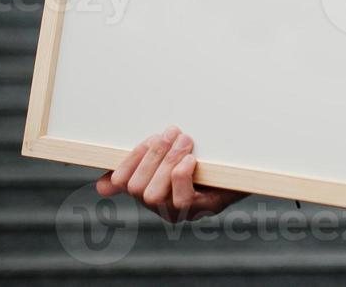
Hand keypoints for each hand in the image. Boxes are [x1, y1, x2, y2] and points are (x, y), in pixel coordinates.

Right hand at [96, 125, 247, 223]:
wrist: (244, 168)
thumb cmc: (203, 160)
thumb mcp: (169, 157)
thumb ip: (141, 162)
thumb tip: (101, 187)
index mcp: (148, 189)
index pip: (121, 181)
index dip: (129, 160)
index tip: (149, 138)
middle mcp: (161, 207)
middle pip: (138, 188)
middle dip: (153, 156)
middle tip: (172, 133)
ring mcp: (180, 213)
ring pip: (155, 195)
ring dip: (168, 162)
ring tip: (185, 140)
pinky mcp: (202, 211)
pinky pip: (181, 201)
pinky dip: (181, 177)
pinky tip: (191, 160)